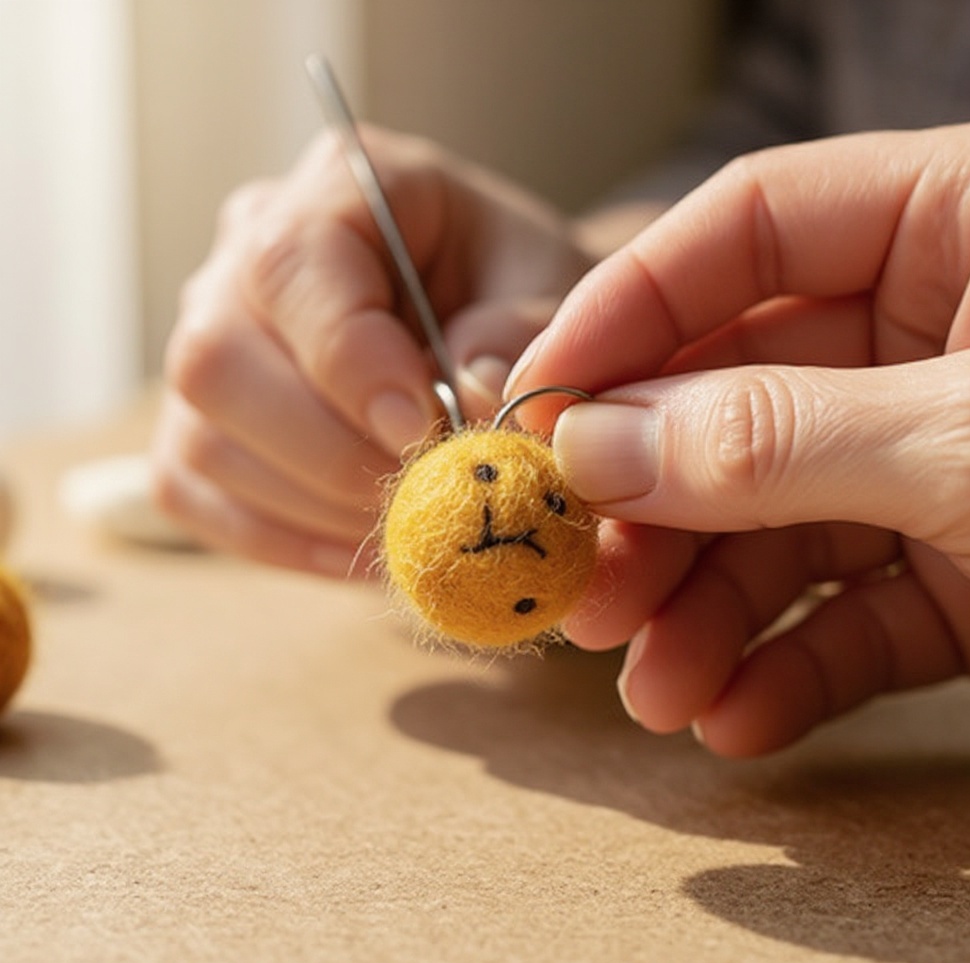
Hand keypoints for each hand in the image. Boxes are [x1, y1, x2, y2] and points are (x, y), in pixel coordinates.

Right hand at [153, 125, 592, 574]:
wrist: (494, 322)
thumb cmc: (520, 297)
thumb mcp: (552, 291)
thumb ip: (521, 336)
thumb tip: (470, 395)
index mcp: (340, 187)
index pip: (292, 264)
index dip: (350, 362)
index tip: (424, 429)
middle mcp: (247, 251)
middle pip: (216, 360)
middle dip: (330, 453)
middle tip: (423, 495)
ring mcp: (211, 338)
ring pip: (202, 438)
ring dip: (315, 507)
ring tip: (409, 524)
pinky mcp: (199, 421)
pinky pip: (195, 494)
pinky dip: (285, 541)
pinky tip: (364, 545)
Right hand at [509, 120, 969, 755]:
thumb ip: (775, 437)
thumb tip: (594, 445)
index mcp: (954, 227)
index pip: (738, 236)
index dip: (623, 312)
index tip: (534, 404)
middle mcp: (927, 341)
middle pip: (730, 402)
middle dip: (648, 506)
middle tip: (579, 587)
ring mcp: (932, 465)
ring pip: (772, 529)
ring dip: (700, 615)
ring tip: (648, 689)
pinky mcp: (956, 579)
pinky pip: (844, 618)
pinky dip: (786, 674)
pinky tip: (733, 721)